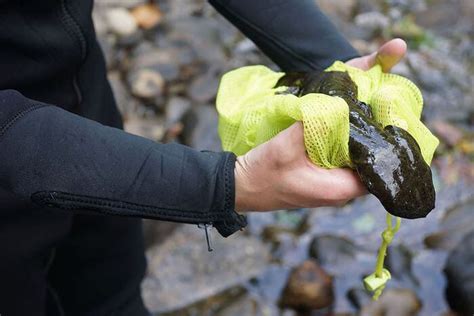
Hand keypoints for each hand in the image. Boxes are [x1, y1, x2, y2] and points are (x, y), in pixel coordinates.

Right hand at [234, 39, 406, 211]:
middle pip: (370, 165)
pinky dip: (344, 146)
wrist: (241, 186)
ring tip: (363, 114)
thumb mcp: (287, 145)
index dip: (387, 147)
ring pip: (355, 162)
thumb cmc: (263, 172)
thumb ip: (314, 124)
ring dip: (358, 141)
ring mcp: (330, 186)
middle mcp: (339, 192)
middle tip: (378, 111)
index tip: (389, 121)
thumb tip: (338, 104)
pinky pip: (341, 162)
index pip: (379, 171)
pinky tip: (340, 126)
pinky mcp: (321, 180)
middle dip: (374, 140)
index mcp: (338, 189)